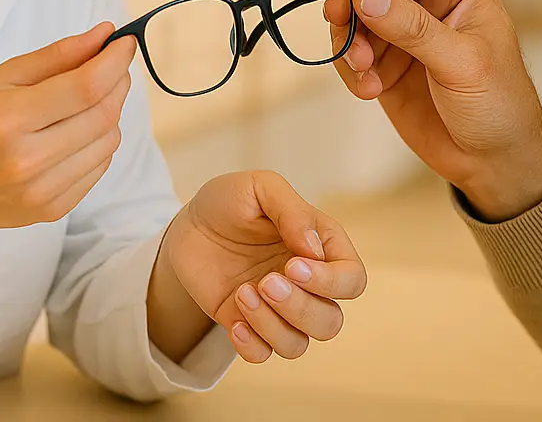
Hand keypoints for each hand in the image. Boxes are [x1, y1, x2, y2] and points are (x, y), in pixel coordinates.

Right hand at [0, 23, 134, 307]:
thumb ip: (55, 56)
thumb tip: (104, 34)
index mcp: (8, 119)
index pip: (86, 87)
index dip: (114, 61)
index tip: (125, 42)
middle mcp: (27, 159)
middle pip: (103, 114)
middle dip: (117, 82)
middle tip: (110, 66)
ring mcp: (42, 190)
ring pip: (108, 141)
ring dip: (109, 113)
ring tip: (85, 101)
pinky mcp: (52, 210)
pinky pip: (99, 167)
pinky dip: (98, 143)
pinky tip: (74, 133)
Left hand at [149, 171, 365, 364]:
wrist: (189, 224)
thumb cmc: (232, 200)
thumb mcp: (261, 187)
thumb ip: (293, 212)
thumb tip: (314, 251)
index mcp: (322, 247)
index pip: (352, 280)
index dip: (331, 282)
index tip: (293, 265)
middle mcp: (307, 284)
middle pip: (330, 321)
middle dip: (299, 308)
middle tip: (265, 281)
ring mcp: (278, 308)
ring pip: (299, 344)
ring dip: (273, 326)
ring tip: (243, 293)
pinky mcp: (248, 324)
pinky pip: (263, 354)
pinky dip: (252, 346)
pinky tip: (234, 323)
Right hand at [324, 0, 541, 220]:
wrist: (496, 161)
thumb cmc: (499, 104)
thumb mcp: (461, 62)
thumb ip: (411, 27)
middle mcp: (427, 0)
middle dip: (352, 12)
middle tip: (346, 42)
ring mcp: (403, 32)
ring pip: (354, 20)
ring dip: (350, 46)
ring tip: (365, 74)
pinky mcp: (386, 63)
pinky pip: (351, 53)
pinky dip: (353, 71)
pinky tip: (370, 91)